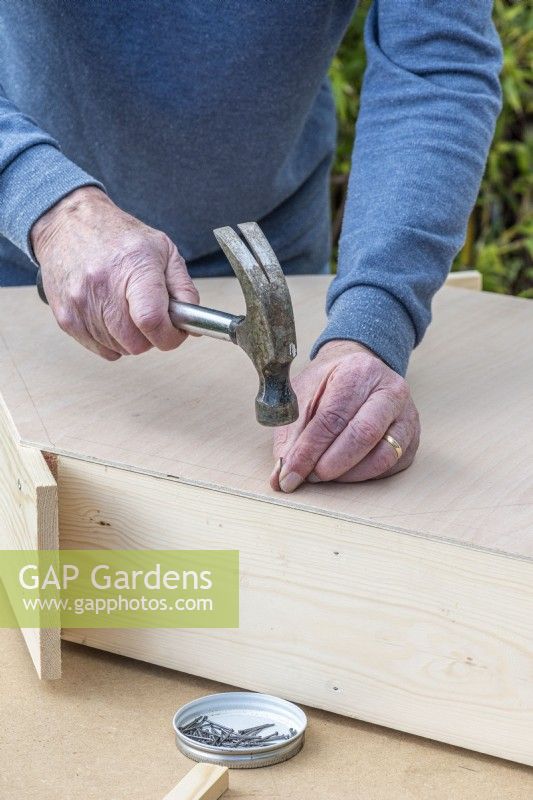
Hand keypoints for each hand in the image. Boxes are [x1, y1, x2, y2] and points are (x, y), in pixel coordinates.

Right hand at [31, 187, 198, 359]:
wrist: (67, 224)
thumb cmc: (117, 236)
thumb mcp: (163, 250)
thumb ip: (184, 288)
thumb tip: (192, 320)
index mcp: (133, 266)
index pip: (151, 320)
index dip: (169, 336)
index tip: (174, 332)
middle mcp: (103, 285)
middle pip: (136, 343)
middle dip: (151, 337)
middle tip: (150, 317)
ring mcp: (80, 303)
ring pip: (120, 349)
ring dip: (130, 338)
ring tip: (127, 309)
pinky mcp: (65, 317)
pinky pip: (100, 349)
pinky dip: (111, 340)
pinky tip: (110, 315)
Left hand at [270, 340, 419, 491]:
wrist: (359, 369)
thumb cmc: (328, 384)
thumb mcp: (301, 395)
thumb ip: (291, 433)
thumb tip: (281, 475)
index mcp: (359, 372)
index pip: (333, 417)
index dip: (309, 450)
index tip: (288, 475)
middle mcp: (391, 390)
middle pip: (363, 435)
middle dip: (331, 464)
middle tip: (309, 476)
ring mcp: (407, 415)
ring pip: (383, 456)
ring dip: (348, 474)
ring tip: (324, 474)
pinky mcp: (412, 437)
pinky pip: (391, 466)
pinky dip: (364, 476)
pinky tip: (345, 472)